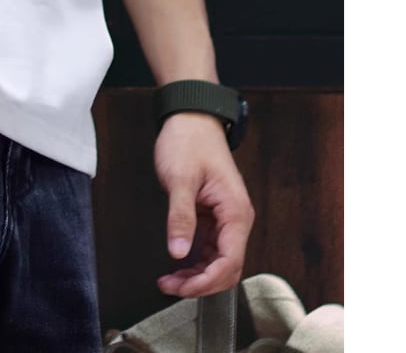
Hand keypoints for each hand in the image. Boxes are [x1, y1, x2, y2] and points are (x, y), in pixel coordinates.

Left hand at [153, 112, 253, 296]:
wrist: (190, 118)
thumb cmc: (189, 141)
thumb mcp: (180, 179)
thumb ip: (179, 216)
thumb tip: (178, 251)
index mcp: (235, 212)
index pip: (229, 262)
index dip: (206, 281)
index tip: (182, 288)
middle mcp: (236, 218)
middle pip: (227, 268)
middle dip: (200, 283)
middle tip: (170, 287)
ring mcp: (226, 218)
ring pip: (218, 261)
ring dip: (197, 275)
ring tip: (170, 280)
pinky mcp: (214, 215)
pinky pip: (210, 247)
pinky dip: (196, 260)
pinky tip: (178, 265)